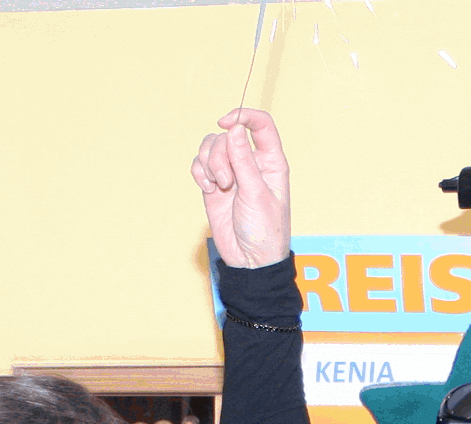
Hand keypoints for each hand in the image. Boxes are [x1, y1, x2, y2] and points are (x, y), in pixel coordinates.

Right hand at [191, 108, 290, 268]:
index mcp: (271, 162)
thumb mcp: (256, 194)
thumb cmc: (264, 230)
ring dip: (209, 163)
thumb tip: (234, 129)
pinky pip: (200, 164)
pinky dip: (200, 172)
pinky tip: (207, 188)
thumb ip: (244, 160)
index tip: (225, 123)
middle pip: (228, 136)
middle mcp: (251, 163)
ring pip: (211, 147)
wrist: (249, 260)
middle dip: (220, 154)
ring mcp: (231, 173)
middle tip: (226, 181)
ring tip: (218, 186)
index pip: (260, 124)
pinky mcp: (214, 184)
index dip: (243, 116)